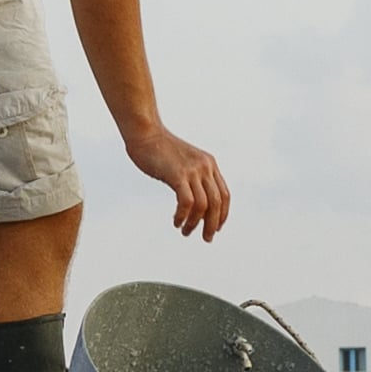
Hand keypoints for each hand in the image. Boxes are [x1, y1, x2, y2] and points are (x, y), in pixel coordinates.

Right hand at [122, 119, 230, 239]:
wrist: (145, 133)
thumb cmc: (159, 150)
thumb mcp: (183, 163)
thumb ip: (192, 177)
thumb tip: (193, 201)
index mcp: (209, 164)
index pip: (225, 194)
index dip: (223, 214)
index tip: (216, 227)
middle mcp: (205, 167)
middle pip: (218, 202)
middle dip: (213, 224)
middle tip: (206, 238)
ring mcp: (192, 170)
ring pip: (204, 205)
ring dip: (195, 223)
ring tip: (186, 232)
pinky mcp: (178, 174)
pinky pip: (187, 202)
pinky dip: (183, 216)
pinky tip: (176, 222)